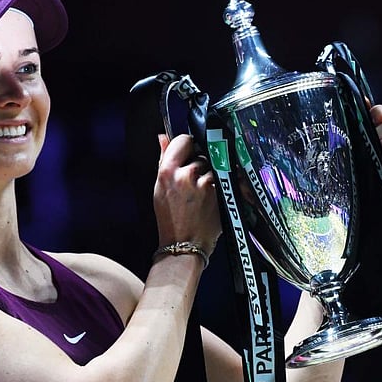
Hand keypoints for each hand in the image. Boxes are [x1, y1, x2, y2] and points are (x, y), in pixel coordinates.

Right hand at [153, 134, 221, 254]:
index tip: (189, 151)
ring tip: (202, 192)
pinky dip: (219, 185)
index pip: (183, 140)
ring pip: (213, 166)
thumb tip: (163, 137)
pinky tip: (211, 198)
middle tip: (194, 180)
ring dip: (210, 175)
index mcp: (168, 172)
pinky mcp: (220, 193)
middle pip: (200, 153)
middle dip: (199, 163)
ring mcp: (205, 184)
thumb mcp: (159, 188)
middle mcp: (187, 176)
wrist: (184, 244)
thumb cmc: (170, 219)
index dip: (187, 144)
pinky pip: (222, 179)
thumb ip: (164, 160)